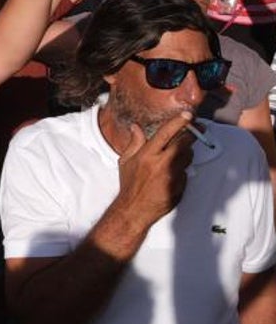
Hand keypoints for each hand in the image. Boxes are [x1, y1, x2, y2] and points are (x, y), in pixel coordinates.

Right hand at [114, 111, 195, 227]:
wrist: (135, 208)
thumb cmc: (129, 185)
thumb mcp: (126, 161)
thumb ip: (133, 142)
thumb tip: (135, 127)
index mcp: (147, 154)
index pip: (166, 132)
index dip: (179, 122)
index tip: (188, 115)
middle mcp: (161, 162)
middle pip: (184, 143)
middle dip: (192, 134)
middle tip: (197, 129)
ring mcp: (172, 174)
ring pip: (187, 157)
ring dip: (185, 153)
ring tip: (176, 157)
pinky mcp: (179, 185)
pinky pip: (185, 172)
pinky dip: (181, 171)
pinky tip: (172, 175)